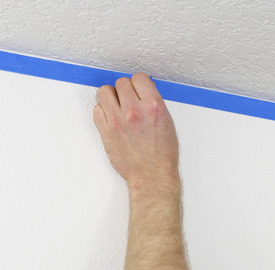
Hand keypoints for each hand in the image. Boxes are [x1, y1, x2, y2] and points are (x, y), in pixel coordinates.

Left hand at [93, 73, 179, 193]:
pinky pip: (96, 109)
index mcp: (153, 106)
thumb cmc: (162, 154)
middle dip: (125, 90)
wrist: (152, 175)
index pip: (139, 78)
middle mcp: (135, 111)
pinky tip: (111, 119)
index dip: (139, 83)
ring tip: (116, 106)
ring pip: (104, 92)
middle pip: (121, 83)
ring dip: (110, 97)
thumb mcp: (167, 122)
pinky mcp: (105, 131)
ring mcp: (118, 120)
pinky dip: (103, 111)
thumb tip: (142, 92)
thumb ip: (153, 104)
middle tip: (128, 100)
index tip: (138, 89)